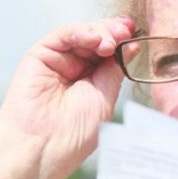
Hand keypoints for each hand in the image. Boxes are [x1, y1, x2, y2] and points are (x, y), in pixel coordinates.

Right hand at [0, 17, 134, 178]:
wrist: (43, 146)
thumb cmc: (74, 132)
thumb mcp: (105, 97)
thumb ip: (115, 70)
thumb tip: (130, 46)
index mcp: (93, 81)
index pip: (111, 53)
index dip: (123, 41)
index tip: (137, 33)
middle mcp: (75, 68)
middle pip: (98, 39)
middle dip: (114, 33)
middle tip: (126, 33)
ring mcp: (58, 61)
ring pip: (83, 34)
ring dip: (100, 32)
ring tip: (110, 43)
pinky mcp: (40, 55)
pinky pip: (63, 35)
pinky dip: (80, 32)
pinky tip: (94, 39)